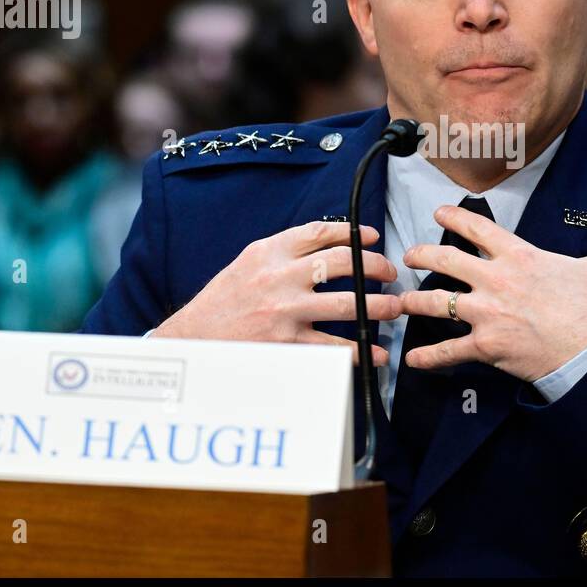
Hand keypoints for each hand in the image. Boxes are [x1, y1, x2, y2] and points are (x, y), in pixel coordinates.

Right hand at [153, 221, 400, 363]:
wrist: (192, 339)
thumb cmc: (223, 302)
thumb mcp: (248, 264)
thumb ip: (284, 252)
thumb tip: (329, 245)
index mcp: (269, 252)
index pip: (320, 233)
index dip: (353, 233)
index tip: (372, 238)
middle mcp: (279, 277)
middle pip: (343, 262)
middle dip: (376, 266)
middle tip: (390, 274)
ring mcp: (285, 311)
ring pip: (348, 304)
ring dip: (379, 306)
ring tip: (394, 309)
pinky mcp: (288, 344)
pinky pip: (335, 346)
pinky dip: (361, 351)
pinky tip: (375, 353)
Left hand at [398, 189, 586, 381]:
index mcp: (521, 256)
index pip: (477, 227)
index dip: (453, 217)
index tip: (438, 213)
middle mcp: (497, 280)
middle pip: (444, 260)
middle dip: (421, 255)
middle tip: (410, 256)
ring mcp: (488, 314)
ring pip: (436, 302)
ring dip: (415, 302)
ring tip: (402, 302)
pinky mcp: (487, 347)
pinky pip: (448, 351)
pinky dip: (428, 357)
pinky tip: (412, 359)